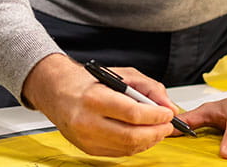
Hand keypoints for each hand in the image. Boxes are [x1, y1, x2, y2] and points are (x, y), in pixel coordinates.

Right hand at [21, 54, 178, 156]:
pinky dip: (136, 145)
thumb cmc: (88, 82)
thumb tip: (168, 106)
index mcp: (94, 98)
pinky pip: (120, 152)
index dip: (156, 116)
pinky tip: (141, 135)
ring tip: (156, 129)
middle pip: (132, 136)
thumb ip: (148, 87)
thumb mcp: (120, 74)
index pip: (133, 113)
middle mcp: (87, 121)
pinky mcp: (88, 149)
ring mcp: (87, 139)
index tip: (167, 113)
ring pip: (128, 148)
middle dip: (156, 132)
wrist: (58, 92)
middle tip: (167, 125)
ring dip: (149, 140)